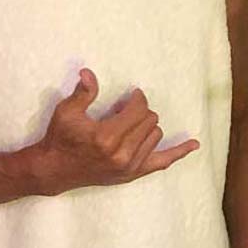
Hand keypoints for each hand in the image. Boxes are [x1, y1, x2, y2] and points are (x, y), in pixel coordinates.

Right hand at [35, 68, 198, 194]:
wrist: (54, 170)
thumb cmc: (60, 138)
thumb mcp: (66, 112)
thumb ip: (83, 93)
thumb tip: (89, 73)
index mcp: (107, 137)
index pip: (138, 110)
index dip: (137, 98)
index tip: (131, 95)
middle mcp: (122, 154)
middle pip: (150, 120)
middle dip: (140, 110)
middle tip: (123, 109)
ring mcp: (129, 167)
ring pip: (156, 134)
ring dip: (146, 125)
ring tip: (127, 124)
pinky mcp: (132, 174)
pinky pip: (162, 162)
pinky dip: (179, 152)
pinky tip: (194, 144)